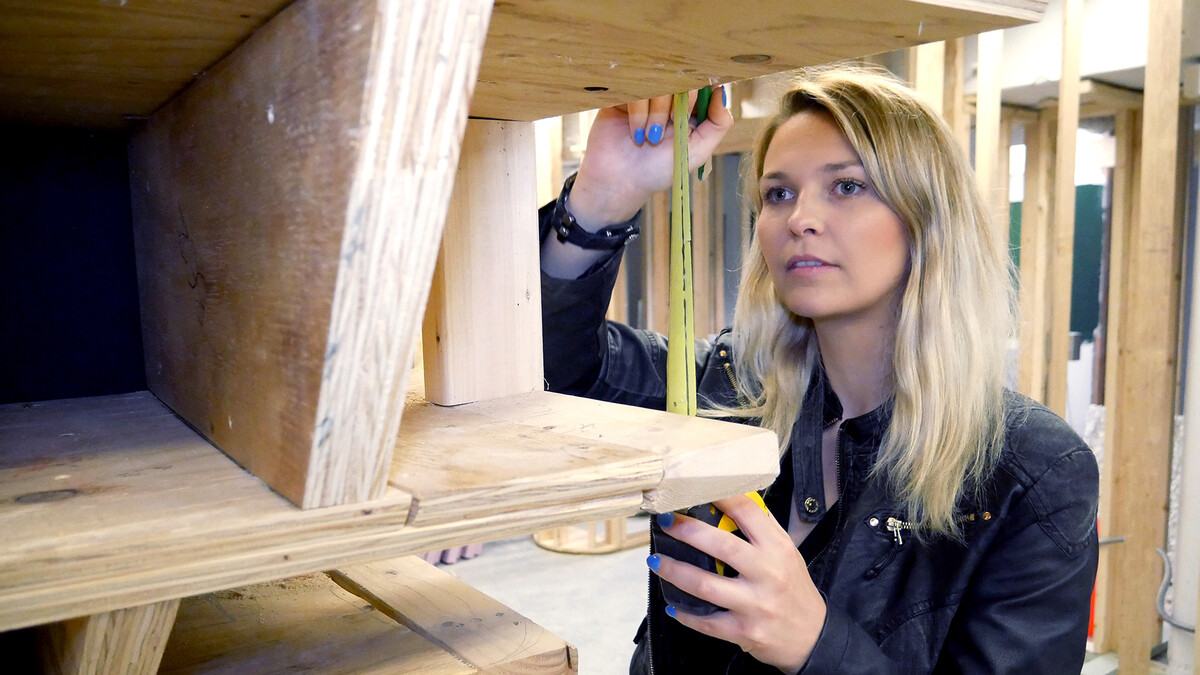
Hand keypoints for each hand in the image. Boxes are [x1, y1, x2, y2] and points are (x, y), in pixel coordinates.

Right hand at [568, 87, 733, 227]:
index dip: (697, 95)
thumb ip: (718, 125)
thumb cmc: (657, 171)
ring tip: (648, 140)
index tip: (687, 116)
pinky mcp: (623, 93)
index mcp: (690, 108)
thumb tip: (721, 92)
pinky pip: (636, 88)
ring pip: (658, 83)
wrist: (619, 182)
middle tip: (663, 134)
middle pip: (681, 79)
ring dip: (655, 114)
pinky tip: (635, 134)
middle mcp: (669, 97)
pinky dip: (638, 113)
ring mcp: (645, 93)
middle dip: (675, 108)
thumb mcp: (696, 152)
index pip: (702, 83)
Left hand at [649, 494, 825, 672]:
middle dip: (686, 531)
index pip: (747, 512)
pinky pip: (706, 621)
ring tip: (656, 560)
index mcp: (777, 548)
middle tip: (664, 521)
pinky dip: (685, 613)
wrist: (812, 637)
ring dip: (674, 571)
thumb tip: (729, 501)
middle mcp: (767, 573)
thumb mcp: (786, 553)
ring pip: (705, 584)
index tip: (693, 487)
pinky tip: (672, 604)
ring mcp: (755, 604)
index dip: (718, 496)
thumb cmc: (794, 588)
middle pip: (721, 545)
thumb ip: (761, 529)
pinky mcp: (744, 631)